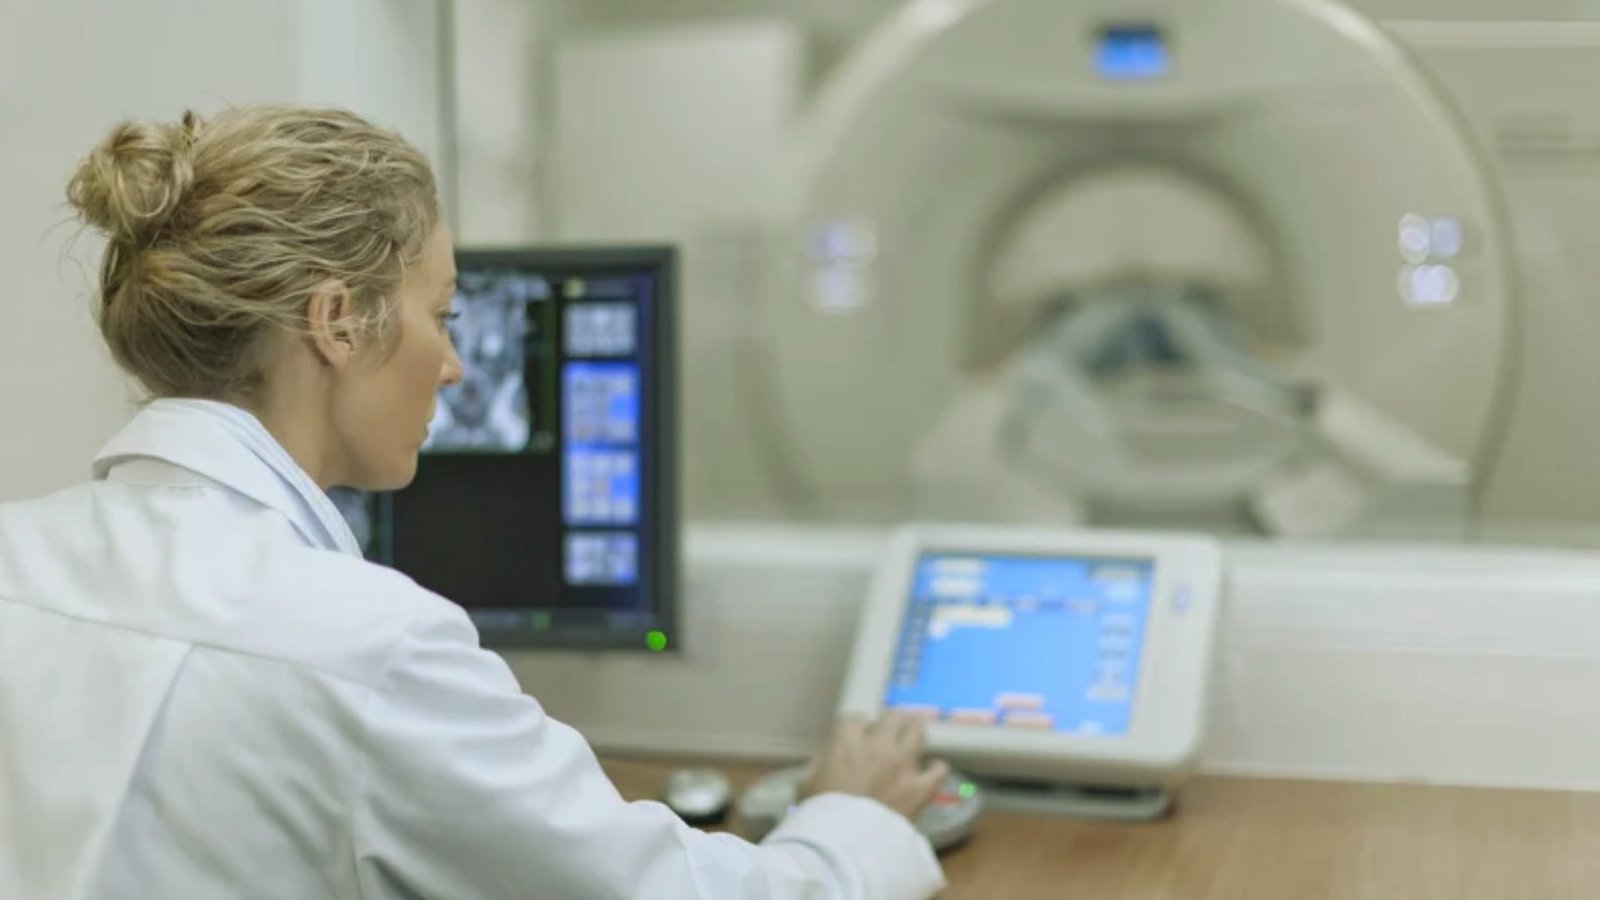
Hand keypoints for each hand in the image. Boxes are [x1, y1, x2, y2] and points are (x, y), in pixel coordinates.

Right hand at [798, 711, 950, 819]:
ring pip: (917, 733)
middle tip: (891, 726)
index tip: (858, 733)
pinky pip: (938, 771)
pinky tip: (935, 767)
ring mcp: (902, 765)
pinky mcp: (919, 788)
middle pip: (892, 718)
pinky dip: (937, 768)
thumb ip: (818, 766)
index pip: (856, 719)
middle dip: (891, 721)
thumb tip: (825, 764)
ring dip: (915, 731)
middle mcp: (877, 745)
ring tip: (915, 731)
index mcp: (846, 741)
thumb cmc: (820, 815)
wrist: (844, 844)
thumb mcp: (805, 785)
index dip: (858, 725)